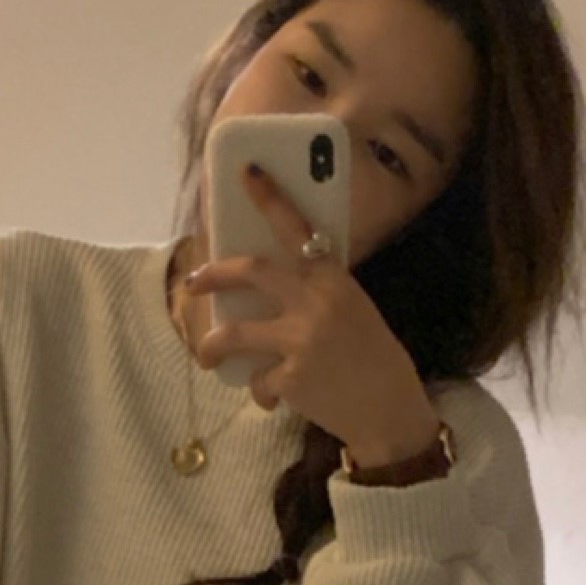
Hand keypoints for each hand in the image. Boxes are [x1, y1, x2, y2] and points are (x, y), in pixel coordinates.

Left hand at [186, 165, 437, 459]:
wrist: (391, 412)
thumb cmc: (373, 360)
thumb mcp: (354, 312)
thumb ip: (318, 294)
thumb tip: (267, 287)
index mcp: (335, 280)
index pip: (298, 228)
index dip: (271, 198)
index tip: (247, 172)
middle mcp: (316, 303)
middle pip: (250, 272)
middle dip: (214, 275)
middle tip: (193, 283)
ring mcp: (301, 340)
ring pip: (234, 334)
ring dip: (212, 346)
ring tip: (208, 355)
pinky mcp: (292, 378)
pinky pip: (258, 381)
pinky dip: (262, 393)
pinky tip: (275, 400)